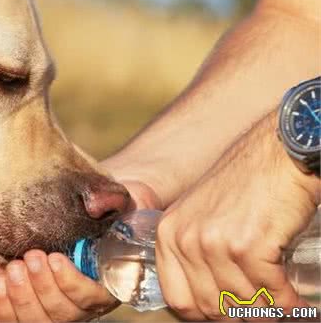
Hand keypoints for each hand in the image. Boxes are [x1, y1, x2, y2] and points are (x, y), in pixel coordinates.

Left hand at [0, 181, 160, 321]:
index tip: (55, 258)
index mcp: (101, 287)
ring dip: (19, 295)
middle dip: (42, 285)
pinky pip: (4, 321)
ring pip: (33, 321)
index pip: (90, 298)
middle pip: (60, 314)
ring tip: (13, 268)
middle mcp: (75, 309)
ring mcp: (46, 315)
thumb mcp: (100, 208)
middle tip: (32, 257)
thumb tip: (97, 203)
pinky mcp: (17, 315)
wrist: (48, 229)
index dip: (71, 283)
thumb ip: (106, 204)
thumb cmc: (80, 219)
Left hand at [155, 111, 318, 320]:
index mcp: (168, 234)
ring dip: (265, 309)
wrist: (277, 155)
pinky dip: (286, 301)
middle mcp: (185, 239)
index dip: (204, 313)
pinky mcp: (247, 246)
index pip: (178, 299)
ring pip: (241, 304)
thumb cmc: (245, 185)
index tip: (226, 312)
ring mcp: (214, 243)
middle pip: (210, 308)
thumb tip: (208, 299)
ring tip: (279, 301)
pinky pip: (269, 293)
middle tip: (259, 308)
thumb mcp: (200, 215)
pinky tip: (294, 298)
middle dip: (239, 314)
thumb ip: (194, 252)